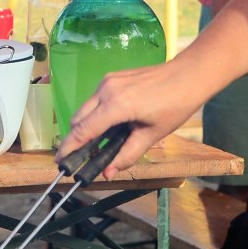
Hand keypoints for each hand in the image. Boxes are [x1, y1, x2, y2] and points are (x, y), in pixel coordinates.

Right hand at [57, 61, 204, 177]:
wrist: (188, 75)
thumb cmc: (174, 106)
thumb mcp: (152, 135)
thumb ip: (127, 155)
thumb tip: (108, 173)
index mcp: (116, 105)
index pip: (83, 130)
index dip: (69, 148)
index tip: (59, 162)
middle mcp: (106, 90)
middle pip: (78, 119)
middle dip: (75, 139)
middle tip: (79, 158)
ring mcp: (108, 81)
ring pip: (85, 108)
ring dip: (85, 126)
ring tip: (96, 144)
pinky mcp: (112, 77)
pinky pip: (95, 99)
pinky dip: (95, 114)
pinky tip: (108, 125)